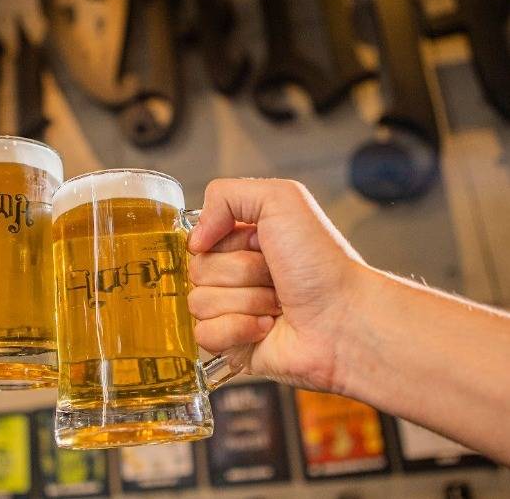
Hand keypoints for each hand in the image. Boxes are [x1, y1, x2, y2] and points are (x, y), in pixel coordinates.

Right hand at [187, 178, 368, 392]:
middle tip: (275, 277)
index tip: (257, 244)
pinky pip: (204, 335)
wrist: (345, 319)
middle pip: (198, 271)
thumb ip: (225, 195)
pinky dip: (237, 330)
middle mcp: (236, 275)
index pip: (199, 239)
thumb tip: (194, 237)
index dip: (224, 243)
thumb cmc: (323, 264)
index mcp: (242, 241)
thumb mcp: (279, 200)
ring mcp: (231, 310)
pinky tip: (267, 327)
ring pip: (199, 303)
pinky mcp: (232, 344)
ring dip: (245, 302)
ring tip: (277, 303)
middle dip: (240, 273)